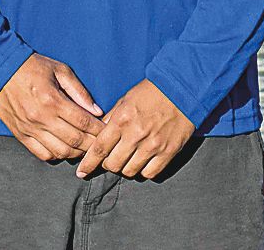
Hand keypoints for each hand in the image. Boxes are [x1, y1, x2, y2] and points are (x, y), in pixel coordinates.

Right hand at [0, 54, 104, 162]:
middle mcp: (42, 118)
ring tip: (85, 148)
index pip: (84, 122)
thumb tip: (96, 111)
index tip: (108, 131)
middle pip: (75, 140)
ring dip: (76, 153)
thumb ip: (79, 91)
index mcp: (53, 100)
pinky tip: (65, 150)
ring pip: (60, 152)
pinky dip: (57, 156)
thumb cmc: (32, 67)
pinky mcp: (21, 135)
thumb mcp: (59, 70)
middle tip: (101, 143)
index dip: (99, 130)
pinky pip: (42, 154)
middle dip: (92, 144)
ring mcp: (30, 129)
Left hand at [76, 80, 193, 180]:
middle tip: (110, 159)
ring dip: (125, 168)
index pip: (99, 148)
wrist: (182, 89)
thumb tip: (97, 134)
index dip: (88, 163)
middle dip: (108, 164)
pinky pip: (150, 173)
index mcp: (122, 120)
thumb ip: (111, 119)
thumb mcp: (125, 100)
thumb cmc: (151, 92)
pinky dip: (143, 171)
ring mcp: (153, 146)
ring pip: (130, 171)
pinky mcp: (168, 152)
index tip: (81, 172)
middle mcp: (136, 135)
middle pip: (113, 164)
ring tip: (127, 159)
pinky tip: (142, 162)